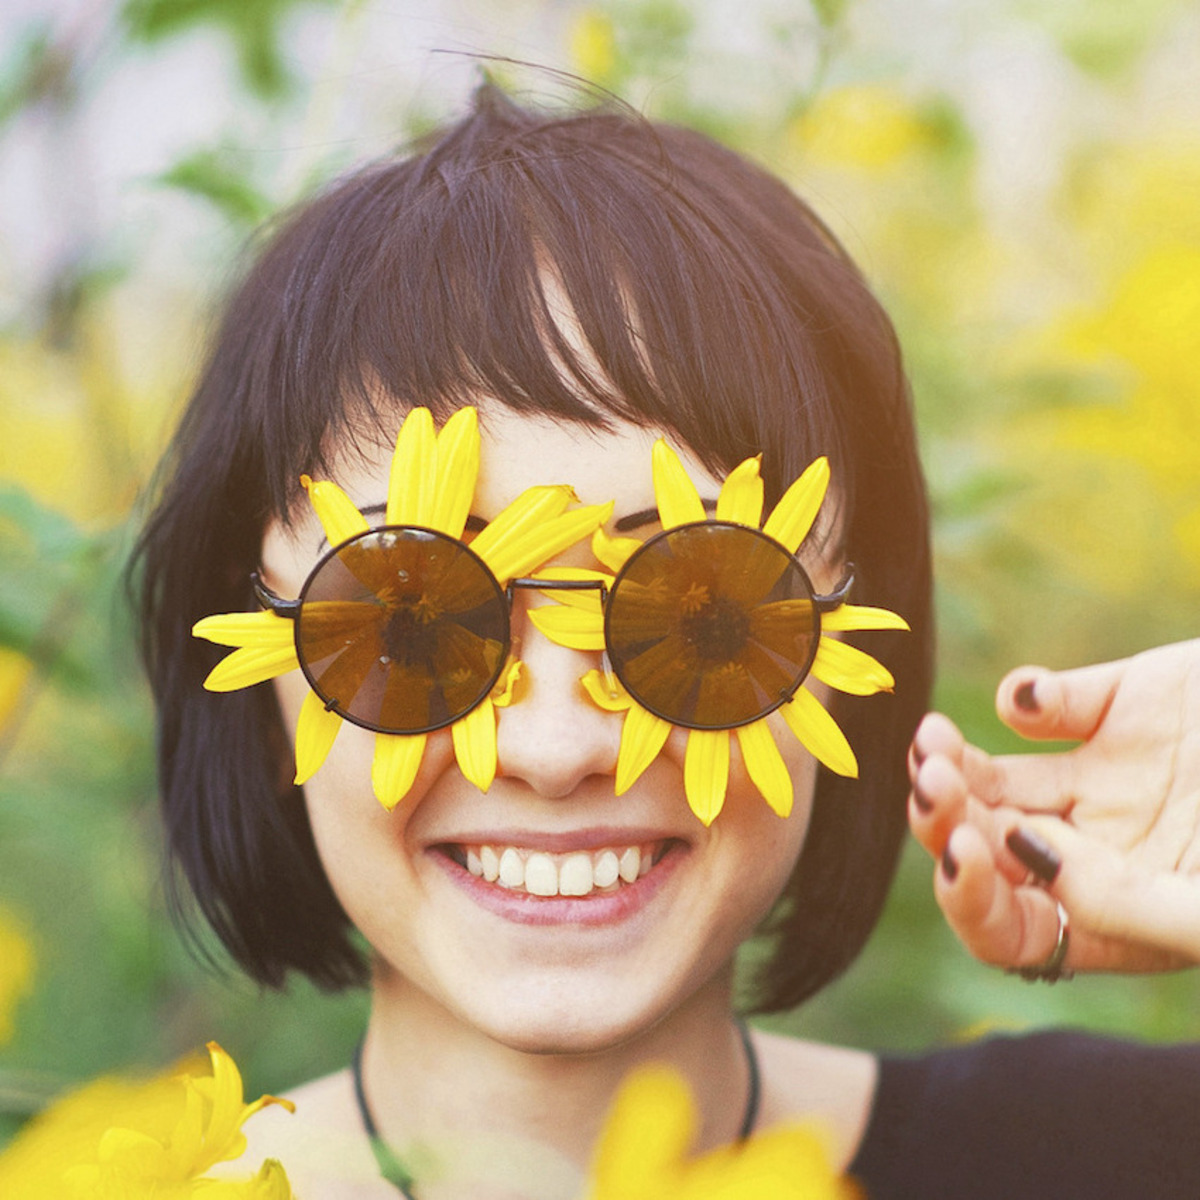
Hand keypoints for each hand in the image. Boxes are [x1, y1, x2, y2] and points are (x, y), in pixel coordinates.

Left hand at [908, 640, 1199, 972]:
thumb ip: (1130, 905)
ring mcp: (1105, 778)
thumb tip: (1024, 860)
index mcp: (1122, 914)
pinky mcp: (1119, 707)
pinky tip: (1036, 697)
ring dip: (952, 760)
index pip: (1013, 930)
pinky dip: (1025, 696)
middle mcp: (1101, 849)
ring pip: (992, 775)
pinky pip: (1045, 705)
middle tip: (934, 783)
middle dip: (943, 820)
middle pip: (983, 847)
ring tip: (935, 740)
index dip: (970, 902)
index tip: (966, 852)